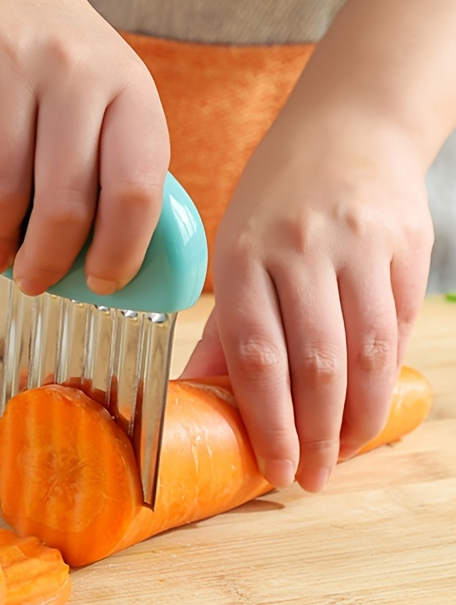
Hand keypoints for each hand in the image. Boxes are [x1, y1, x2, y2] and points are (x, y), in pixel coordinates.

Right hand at [0, 0, 168, 296]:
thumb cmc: (51, 56)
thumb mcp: (104, 92)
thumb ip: (109, 163)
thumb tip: (95, 259)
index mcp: (130, 88)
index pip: (137, 191)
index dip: (121, 252)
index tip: (103, 283)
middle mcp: (77, 70)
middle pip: (67, 204)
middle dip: (48, 263)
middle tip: (36, 283)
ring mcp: (11, 60)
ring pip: (4, 190)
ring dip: (0, 241)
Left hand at [183, 108, 433, 492]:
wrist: (349, 127)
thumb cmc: (277, 197)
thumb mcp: (234, 248)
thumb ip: (224, 325)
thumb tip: (199, 392)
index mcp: (244, 254)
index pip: (257, 353)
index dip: (268, 420)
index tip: (274, 468)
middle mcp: (301, 249)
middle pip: (316, 362)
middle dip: (317, 433)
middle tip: (313, 477)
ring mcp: (359, 245)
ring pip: (367, 351)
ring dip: (358, 415)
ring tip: (344, 452)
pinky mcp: (406, 244)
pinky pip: (399, 323)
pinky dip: (387, 373)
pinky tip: (371, 403)